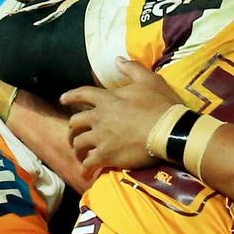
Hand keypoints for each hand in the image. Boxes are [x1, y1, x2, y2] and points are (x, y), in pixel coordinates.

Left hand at [61, 58, 181, 177]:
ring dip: (78, 150)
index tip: (63, 100)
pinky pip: (88, 164)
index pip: (83, 94)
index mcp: (107, 99)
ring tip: (81, 155)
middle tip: (74, 134)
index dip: (71, 96)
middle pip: (75, 123)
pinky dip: (85, 169)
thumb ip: (131, 68)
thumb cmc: (161, 105)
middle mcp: (99, 118)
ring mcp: (101, 138)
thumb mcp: (149, 80)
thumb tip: (117, 59)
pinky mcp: (106, 156)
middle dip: (72, 129)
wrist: (169, 131)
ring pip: (79, 144)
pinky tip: (87, 173)